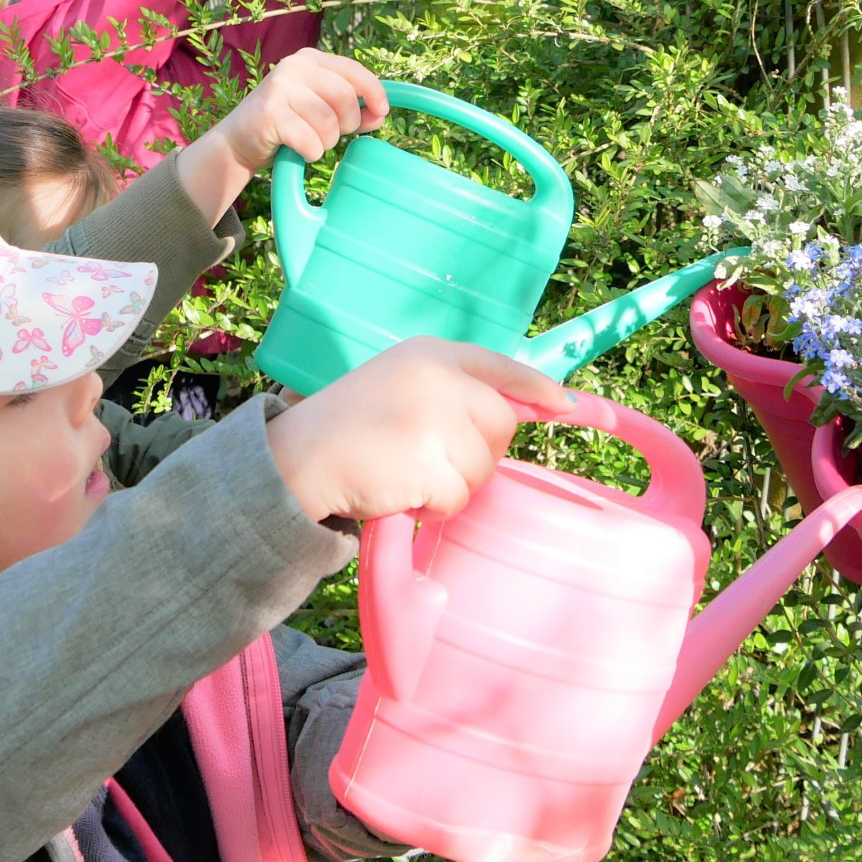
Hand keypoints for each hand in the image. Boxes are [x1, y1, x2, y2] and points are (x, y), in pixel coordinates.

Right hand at [171, 50, 385, 224]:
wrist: (238, 141)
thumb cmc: (287, 124)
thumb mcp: (320, 108)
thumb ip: (351, 109)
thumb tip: (380, 114)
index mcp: (310, 59)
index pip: (355, 71)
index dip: (374, 92)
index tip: (381, 112)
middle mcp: (294, 66)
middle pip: (345, 98)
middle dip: (347, 124)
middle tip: (332, 134)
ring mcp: (280, 88)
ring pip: (329, 123)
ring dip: (327, 141)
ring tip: (311, 141)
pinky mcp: (270, 114)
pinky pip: (310, 141)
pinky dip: (311, 152)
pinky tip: (298, 149)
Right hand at [267, 337, 578, 524]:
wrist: (296, 458)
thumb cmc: (346, 428)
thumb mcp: (399, 386)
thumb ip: (451, 392)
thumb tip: (524, 413)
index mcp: (429, 353)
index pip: (499, 365)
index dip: (536, 388)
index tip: (565, 406)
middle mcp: (437, 376)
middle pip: (499, 424)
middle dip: (480, 455)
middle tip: (436, 463)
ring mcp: (433, 417)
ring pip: (482, 467)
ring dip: (452, 485)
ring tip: (407, 474)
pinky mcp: (427, 460)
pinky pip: (457, 498)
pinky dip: (434, 508)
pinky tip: (401, 493)